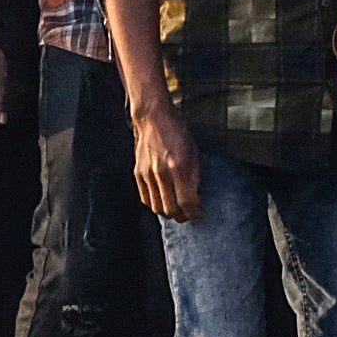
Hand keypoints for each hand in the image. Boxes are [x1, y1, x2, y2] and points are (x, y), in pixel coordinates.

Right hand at [127, 98, 200, 223]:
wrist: (154, 119)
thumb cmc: (177, 133)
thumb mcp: (194, 153)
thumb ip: (194, 177)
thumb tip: (195, 198)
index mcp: (178, 167)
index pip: (186, 202)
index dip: (194, 212)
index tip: (198, 214)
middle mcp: (161, 173)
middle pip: (170, 209)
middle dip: (182, 216)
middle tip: (188, 215)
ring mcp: (147, 174)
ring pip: (157, 207)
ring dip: (168, 213)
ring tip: (176, 210)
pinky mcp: (138, 174)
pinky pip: (146, 199)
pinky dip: (155, 204)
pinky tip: (163, 201)